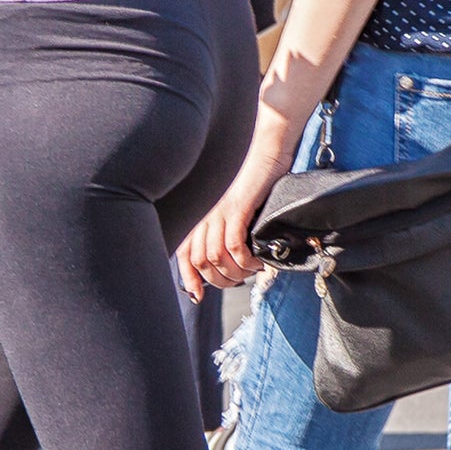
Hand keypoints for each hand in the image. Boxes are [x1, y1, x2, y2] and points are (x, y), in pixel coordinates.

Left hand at [178, 128, 301, 294]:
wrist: (266, 154)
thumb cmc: (254, 185)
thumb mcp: (233, 212)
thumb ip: (224, 234)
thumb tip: (227, 266)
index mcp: (199, 217)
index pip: (184, 255)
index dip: (188, 279)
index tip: (198, 296)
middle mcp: (203, 215)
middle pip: (200, 262)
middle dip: (220, 280)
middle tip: (240, 280)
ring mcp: (217, 212)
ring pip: (216, 258)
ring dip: (236, 273)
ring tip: (252, 271)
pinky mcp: (235, 208)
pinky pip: (234, 246)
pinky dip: (246, 261)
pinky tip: (257, 261)